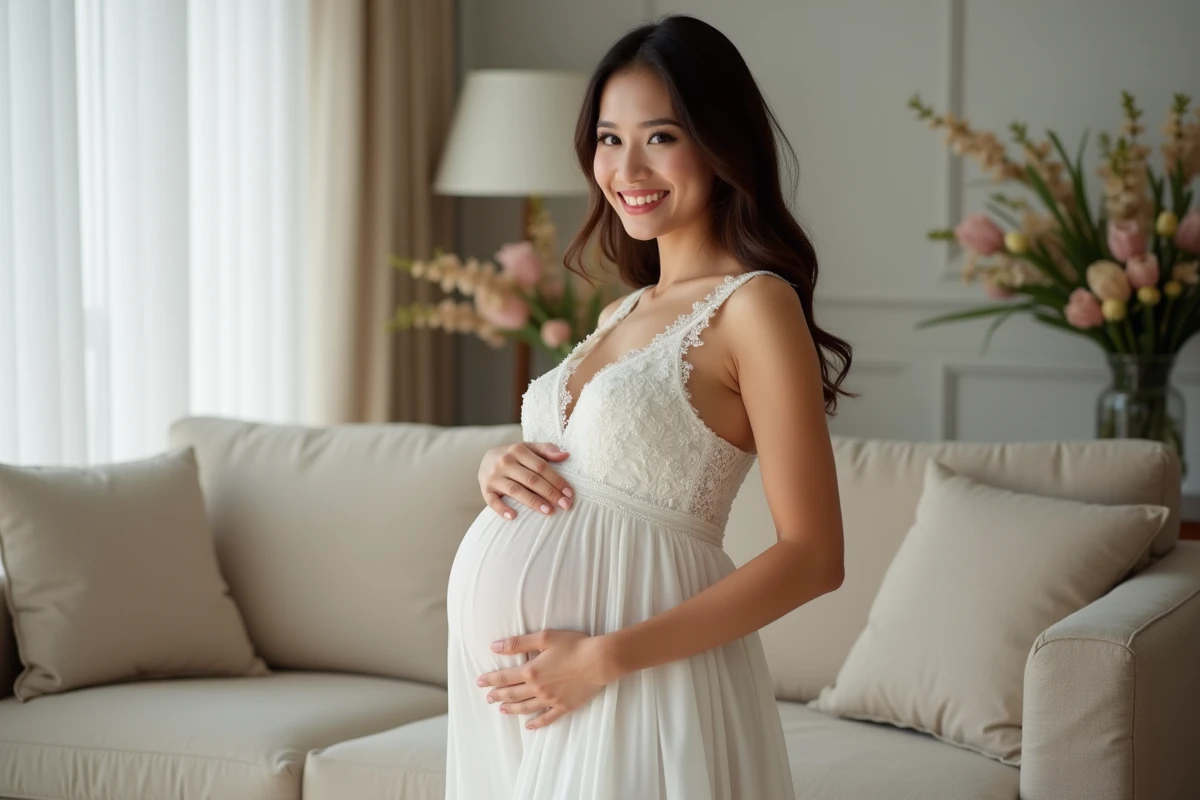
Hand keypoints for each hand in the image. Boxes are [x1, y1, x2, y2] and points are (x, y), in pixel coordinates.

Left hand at [477, 630, 615, 729]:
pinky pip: (547, 718)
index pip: (504, 677)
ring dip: (512, 710)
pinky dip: (536, 723)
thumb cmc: (573, 645)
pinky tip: (529, 726)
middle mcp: (537, 688)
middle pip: (513, 694)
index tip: (480, 682)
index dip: (490, 679)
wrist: (598, 661)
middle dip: (498, 695)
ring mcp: (550, 700)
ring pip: (526, 708)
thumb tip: (495, 646)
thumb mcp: (544, 638)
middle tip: (488, 698)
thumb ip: (518, 643)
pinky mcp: (563, 707)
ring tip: (502, 710)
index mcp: (531, 671)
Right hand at [478, 442, 573, 520]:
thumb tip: (566, 455)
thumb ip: (546, 449)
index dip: (557, 480)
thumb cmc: (513, 456)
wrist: (485, 459)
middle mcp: (504, 462)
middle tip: (565, 505)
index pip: (541, 467)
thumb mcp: (528, 448)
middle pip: (531, 479)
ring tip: (549, 511)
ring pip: (515, 490)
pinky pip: (492, 501)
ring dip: (533, 502)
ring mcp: (493, 476)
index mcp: (517, 450)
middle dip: (550, 493)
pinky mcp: (485, 489)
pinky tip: (514, 516)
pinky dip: (502, 509)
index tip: (569, 493)